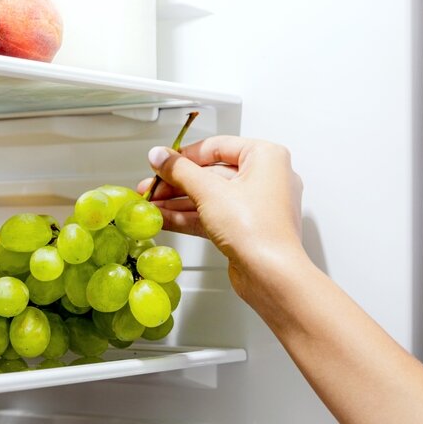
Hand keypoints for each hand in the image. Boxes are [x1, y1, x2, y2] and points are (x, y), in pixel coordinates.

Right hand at [137, 136, 305, 297]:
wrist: (272, 276)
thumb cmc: (257, 231)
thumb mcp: (210, 192)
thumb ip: (180, 171)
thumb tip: (160, 156)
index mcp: (266, 157)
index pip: (217, 147)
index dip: (184, 155)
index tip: (162, 161)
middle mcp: (265, 178)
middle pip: (211, 174)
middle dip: (177, 183)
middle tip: (152, 185)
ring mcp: (256, 206)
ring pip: (210, 197)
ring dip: (178, 201)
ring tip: (151, 204)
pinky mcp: (246, 229)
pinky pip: (213, 215)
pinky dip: (189, 216)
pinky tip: (164, 218)